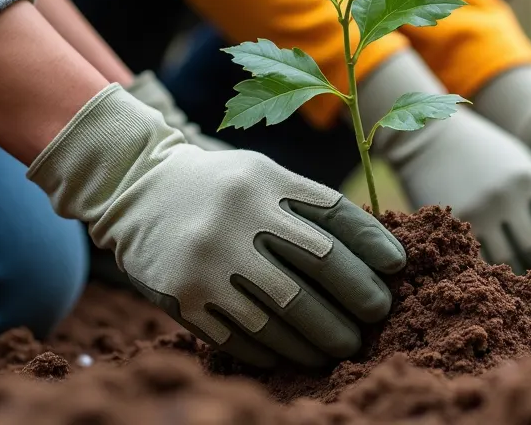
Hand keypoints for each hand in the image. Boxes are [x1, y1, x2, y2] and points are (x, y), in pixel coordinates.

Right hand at [28, 85, 405, 366]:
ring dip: (320, 337)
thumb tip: (375, 253)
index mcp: (266, 181)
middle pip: (319, 267)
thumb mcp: (263, 175)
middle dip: (358, 297)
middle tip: (376, 316)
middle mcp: (239, 216)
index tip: (396, 267)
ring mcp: (209, 259)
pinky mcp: (183, 296)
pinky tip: (293, 355)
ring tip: (341, 346)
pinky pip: (241, 336)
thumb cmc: (220, 187)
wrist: (134, 189)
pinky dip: (273, 351)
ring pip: (284, 312)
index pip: (335, 215)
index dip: (373, 243)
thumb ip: (309, 207)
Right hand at [360, 52, 530, 300]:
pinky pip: (477, 262)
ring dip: (527, 289)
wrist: (430, 136)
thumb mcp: (520, 163)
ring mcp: (477, 213)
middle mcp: (507, 197)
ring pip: (508, 263)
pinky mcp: (451, 226)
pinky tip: (504, 295)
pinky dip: (494, 280)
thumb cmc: (484, 152)